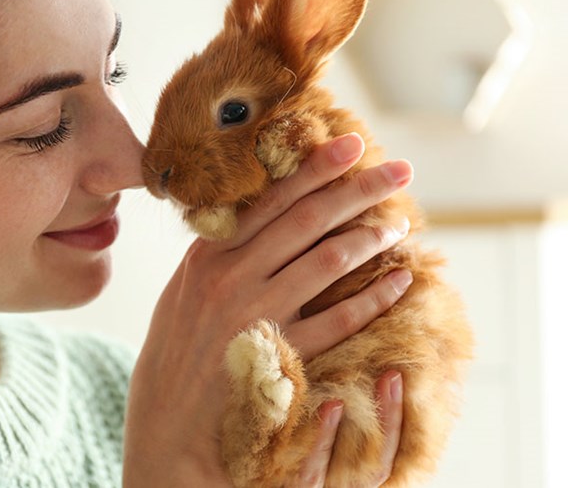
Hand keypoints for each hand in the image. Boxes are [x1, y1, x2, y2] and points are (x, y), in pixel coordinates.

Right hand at [123, 133, 413, 486]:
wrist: (168, 423)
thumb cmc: (178, 352)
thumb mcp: (184, 292)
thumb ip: (219, 253)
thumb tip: (261, 214)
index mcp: (206, 255)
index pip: (269, 199)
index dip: (314, 169)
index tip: (351, 145)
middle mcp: (229, 277)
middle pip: (306, 220)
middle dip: (357, 189)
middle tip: (398, 170)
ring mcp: (254, 315)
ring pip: (326, 261)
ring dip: (370, 239)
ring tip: (400, 225)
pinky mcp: (278, 356)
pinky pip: (337, 320)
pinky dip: (373, 298)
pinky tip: (398, 283)